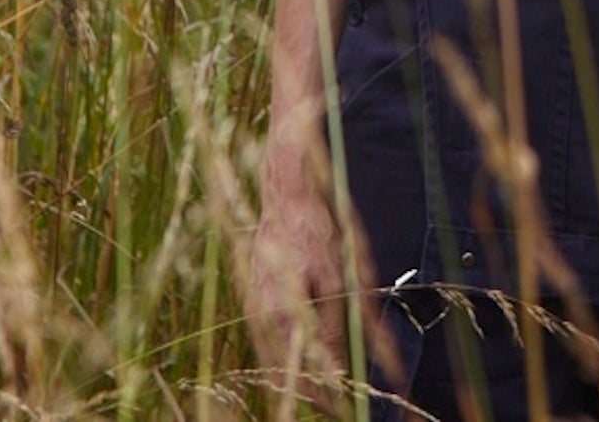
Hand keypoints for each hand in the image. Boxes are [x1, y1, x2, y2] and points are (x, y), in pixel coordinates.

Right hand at [244, 147, 350, 395]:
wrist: (286, 197)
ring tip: (324, 386)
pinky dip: (287, 350)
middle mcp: (260, 318)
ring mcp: (253, 307)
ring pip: (276, 355)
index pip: (301, 373)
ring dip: (298, 372)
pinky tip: (303, 353)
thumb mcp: (333, 281)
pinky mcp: (254, 297)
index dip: (324, 394)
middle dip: (311, 390)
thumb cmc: (313, 233)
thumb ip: (332, 328)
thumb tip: (336, 372)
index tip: (344, 405)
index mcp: (280, 317)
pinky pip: (270, 335)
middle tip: (337, 402)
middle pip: (285, 371)